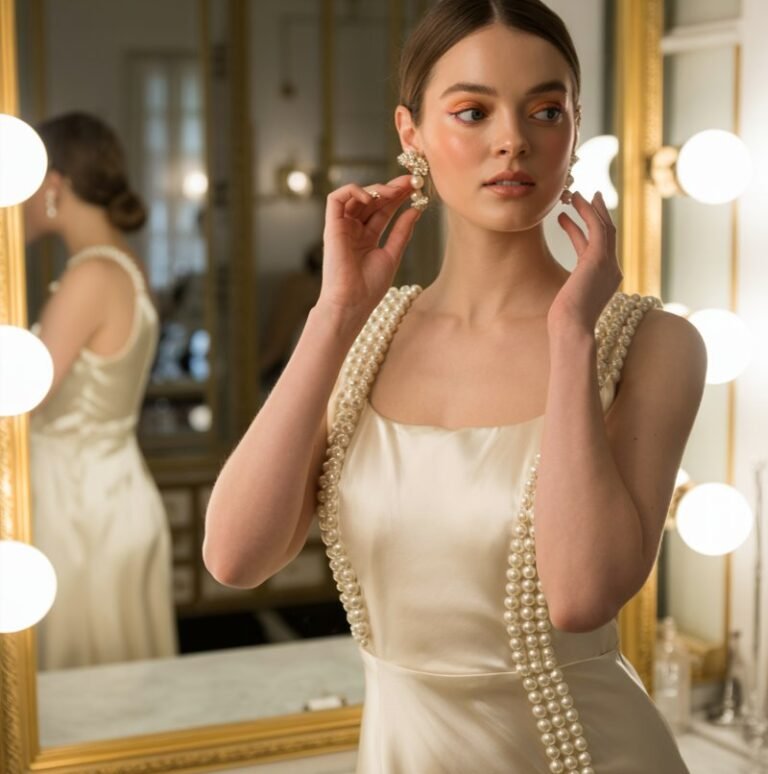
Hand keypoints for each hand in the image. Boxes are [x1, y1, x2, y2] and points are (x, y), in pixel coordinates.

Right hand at [316, 174, 421, 322]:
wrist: (352, 302)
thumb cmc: (369, 287)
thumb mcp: (392, 254)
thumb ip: (402, 232)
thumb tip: (416, 210)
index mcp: (367, 238)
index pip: (383, 210)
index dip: (398, 197)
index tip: (415, 188)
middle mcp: (354, 230)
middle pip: (372, 200)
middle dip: (391, 188)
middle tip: (410, 181)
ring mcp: (342, 227)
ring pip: (356, 196)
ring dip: (376, 188)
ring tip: (394, 191)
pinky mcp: (331, 227)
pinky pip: (336, 199)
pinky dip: (353, 191)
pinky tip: (371, 198)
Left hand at [549, 190, 622, 334]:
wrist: (572, 329)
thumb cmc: (566, 323)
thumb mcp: (569, 301)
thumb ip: (570, 290)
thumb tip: (562, 293)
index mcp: (607, 281)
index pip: (599, 248)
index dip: (587, 230)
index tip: (576, 217)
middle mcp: (612, 270)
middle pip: (607, 233)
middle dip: (595, 214)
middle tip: (584, 197)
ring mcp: (608, 264)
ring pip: (603, 227)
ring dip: (589, 209)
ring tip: (574, 195)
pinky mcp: (598, 259)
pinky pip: (596, 227)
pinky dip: (587, 213)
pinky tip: (574, 204)